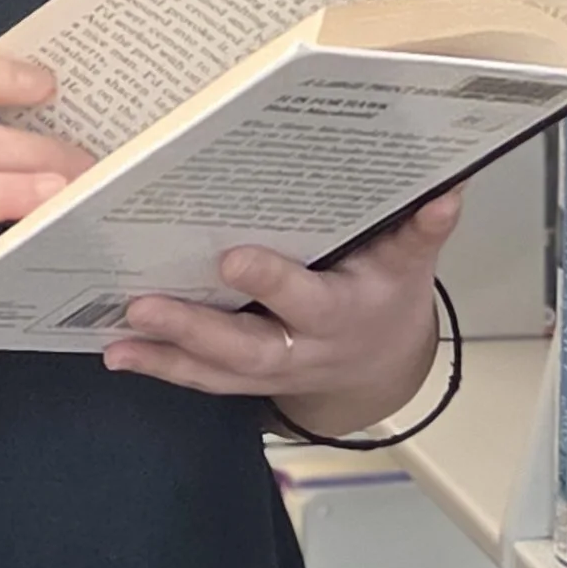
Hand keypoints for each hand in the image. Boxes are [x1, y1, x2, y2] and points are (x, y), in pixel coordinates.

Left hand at [102, 189, 463, 422]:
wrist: (382, 359)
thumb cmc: (387, 293)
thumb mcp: (411, 262)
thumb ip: (423, 228)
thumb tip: (448, 189)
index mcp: (344, 312)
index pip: (306, 298)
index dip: (272, 283)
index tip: (232, 259)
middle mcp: (305, 348)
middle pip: (247, 346)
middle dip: (195, 329)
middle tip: (143, 305)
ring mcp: (272, 370)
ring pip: (217, 371)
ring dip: (165, 357)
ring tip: (117, 341)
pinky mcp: (246, 378)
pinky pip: (203, 378)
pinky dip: (162, 368)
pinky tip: (119, 354)